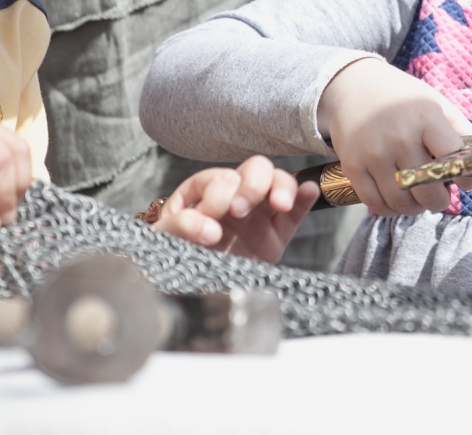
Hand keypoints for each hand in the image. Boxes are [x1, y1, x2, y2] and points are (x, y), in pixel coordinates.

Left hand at [154, 155, 317, 262]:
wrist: (187, 301)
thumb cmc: (167, 265)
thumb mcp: (163, 242)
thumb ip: (180, 226)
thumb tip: (208, 226)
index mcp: (203, 195)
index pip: (219, 178)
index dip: (217, 192)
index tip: (210, 218)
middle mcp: (233, 199)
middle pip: (254, 170)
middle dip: (251, 184)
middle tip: (240, 210)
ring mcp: (257, 217)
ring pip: (278, 183)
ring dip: (281, 187)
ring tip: (279, 204)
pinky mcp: (276, 237)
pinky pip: (296, 212)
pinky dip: (305, 198)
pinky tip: (309, 192)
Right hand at [317, 57, 471, 215]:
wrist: (353, 86)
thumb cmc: (403, 98)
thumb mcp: (438, 105)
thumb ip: (464, 136)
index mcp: (426, 119)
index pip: (453, 160)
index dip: (465, 178)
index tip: (466, 182)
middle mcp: (399, 137)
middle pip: (427, 189)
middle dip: (440, 200)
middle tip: (441, 195)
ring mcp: (373, 153)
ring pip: (401, 201)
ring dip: (416, 208)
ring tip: (420, 198)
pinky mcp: (352, 166)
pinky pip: (374, 202)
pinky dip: (390, 209)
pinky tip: (397, 199)